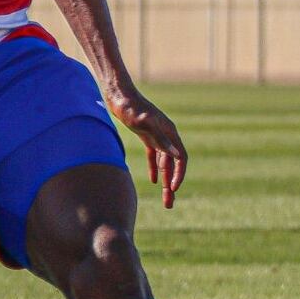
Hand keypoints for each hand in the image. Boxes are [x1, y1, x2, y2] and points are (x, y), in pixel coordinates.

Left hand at [104, 84, 187, 207]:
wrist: (118, 94)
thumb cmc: (130, 107)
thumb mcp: (144, 124)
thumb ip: (161, 139)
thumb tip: (179, 156)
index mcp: (169, 133)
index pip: (181, 159)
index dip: (179, 175)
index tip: (173, 189)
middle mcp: (166, 135)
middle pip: (173, 164)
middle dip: (172, 185)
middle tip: (169, 204)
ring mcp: (156, 135)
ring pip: (164, 162)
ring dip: (165, 180)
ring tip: (166, 198)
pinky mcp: (146, 135)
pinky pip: (154, 156)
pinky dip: (155, 168)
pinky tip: (153, 181)